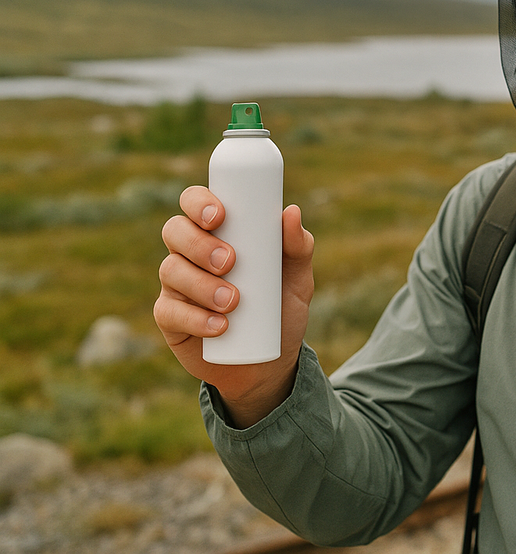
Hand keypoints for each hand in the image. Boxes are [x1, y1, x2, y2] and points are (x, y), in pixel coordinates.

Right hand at [155, 185, 314, 426]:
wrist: (269, 361)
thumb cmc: (280, 306)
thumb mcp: (298, 277)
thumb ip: (299, 245)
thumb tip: (292, 211)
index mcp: (218, 232)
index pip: (194, 202)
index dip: (198, 201)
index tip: (220, 215)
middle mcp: (190, 253)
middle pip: (175, 230)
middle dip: (199, 243)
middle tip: (230, 262)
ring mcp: (177, 285)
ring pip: (171, 270)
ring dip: (201, 284)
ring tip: (233, 302)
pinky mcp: (171, 319)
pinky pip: (169, 312)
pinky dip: (195, 318)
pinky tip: (220, 327)